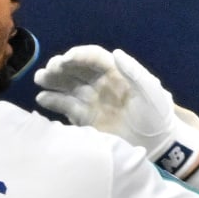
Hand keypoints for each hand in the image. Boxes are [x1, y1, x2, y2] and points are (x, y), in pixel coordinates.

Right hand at [33, 45, 198, 174]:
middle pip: (76, 70)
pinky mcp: (87, 119)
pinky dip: (53, 102)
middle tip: (48, 70)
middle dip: (61, 67)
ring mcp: (92, 101)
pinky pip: (66, 107)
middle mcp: (101, 84)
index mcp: (116, 73)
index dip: (80, 56)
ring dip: (53, 81)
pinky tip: (42, 99)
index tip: (66, 60)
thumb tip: (116, 52)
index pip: (93, 59)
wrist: (158, 145)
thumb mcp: (151, 91)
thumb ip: (134, 71)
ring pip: (68, 87)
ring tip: (40, 79)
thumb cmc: (157, 115)